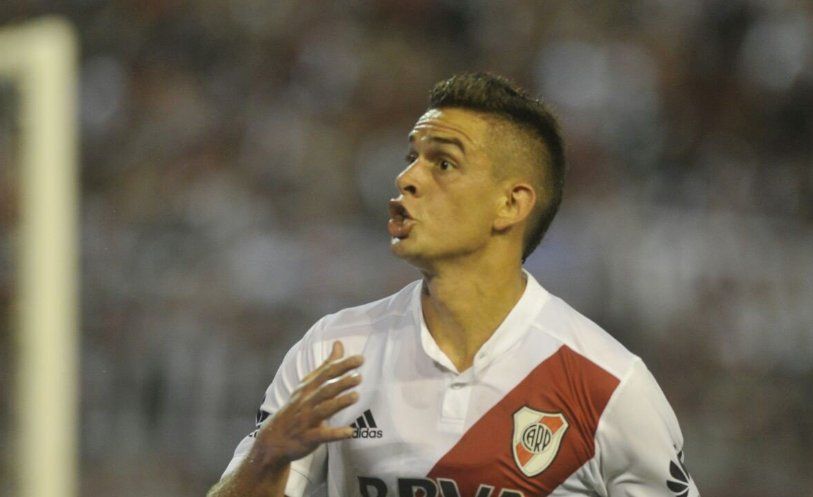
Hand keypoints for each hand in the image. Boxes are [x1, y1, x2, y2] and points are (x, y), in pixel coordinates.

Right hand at [250, 341, 362, 468]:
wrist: (274, 437)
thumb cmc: (297, 407)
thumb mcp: (308, 384)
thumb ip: (326, 366)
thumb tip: (339, 343)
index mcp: (308, 387)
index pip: (326, 373)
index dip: (342, 365)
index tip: (360, 359)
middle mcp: (306, 401)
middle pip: (325, 390)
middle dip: (341, 383)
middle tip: (359, 378)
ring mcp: (306, 420)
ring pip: (324, 410)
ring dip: (339, 403)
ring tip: (355, 397)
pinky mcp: (308, 437)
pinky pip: (322, 435)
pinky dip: (336, 433)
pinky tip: (350, 431)